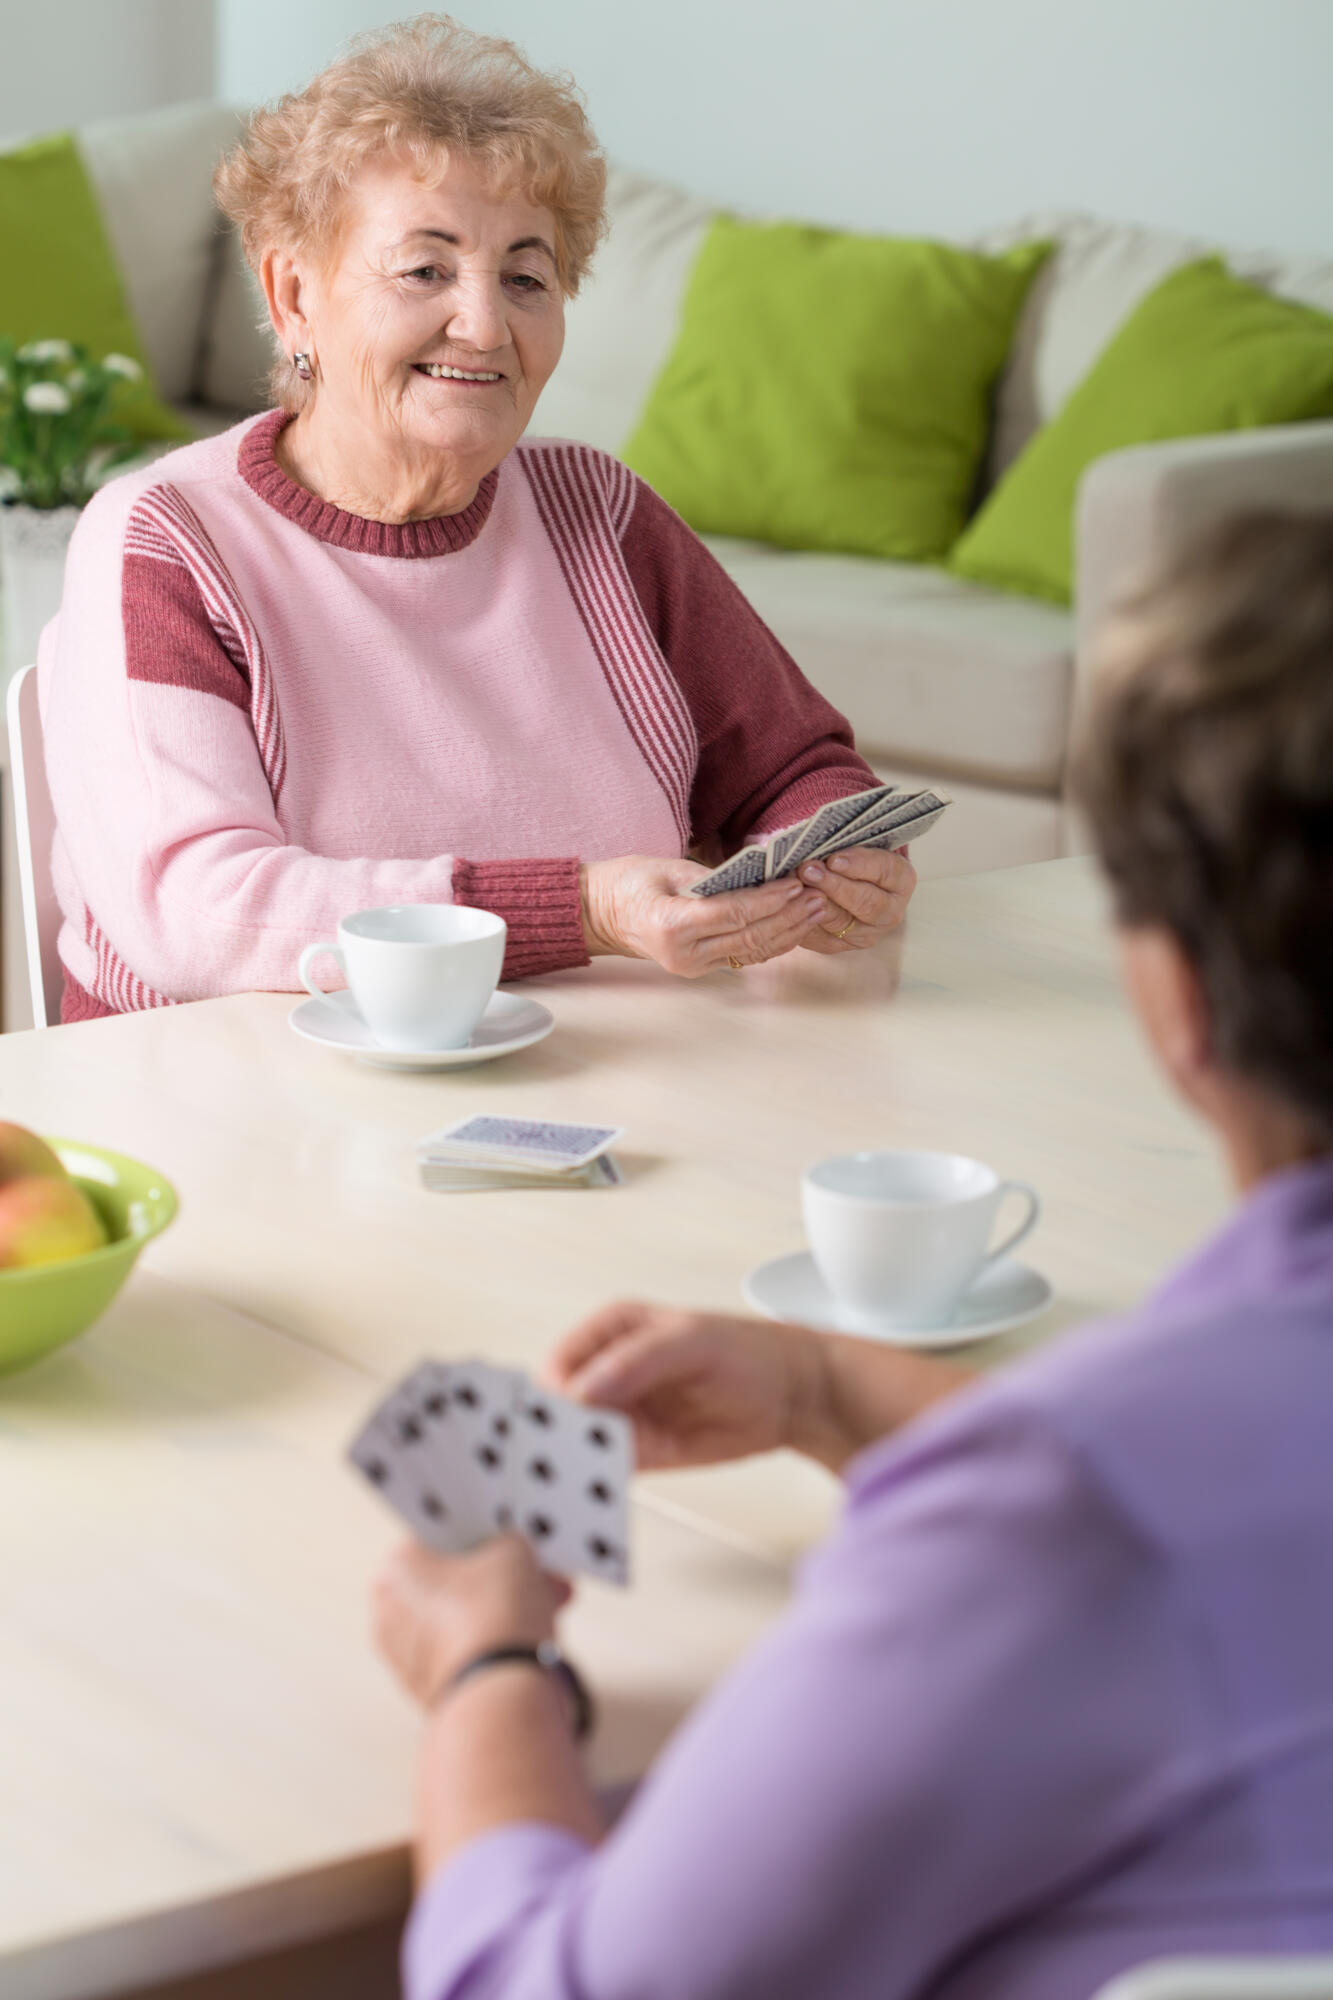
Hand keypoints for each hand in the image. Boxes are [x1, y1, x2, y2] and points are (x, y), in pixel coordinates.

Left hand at [372, 1535, 570, 1708]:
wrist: (500, 1695)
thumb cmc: (493, 1617)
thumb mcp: (512, 1551)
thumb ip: (506, 1543)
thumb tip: (510, 1553)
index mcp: (396, 1567)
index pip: (441, 1536)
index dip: (483, 1535)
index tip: (509, 1538)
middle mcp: (390, 1612)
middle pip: (456, 1580)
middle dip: (502, 1577)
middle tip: (536, 1571)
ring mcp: (407, 1657)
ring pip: (464, 1617)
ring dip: (505, 1608)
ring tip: (549, 1603)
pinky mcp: (430, 1690)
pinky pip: (467, 1651)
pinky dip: (494, 1643)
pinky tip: (533, 1636)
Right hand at [544, 1301, 825, 1468]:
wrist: (792, 1394)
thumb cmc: (749, 1351)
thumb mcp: (692, 1341)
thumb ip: (636, 1361)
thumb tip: (585, 1388)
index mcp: (612, 1331)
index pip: (561, 1364)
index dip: (552, 1394)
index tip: (556, 1423)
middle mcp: (609, 1373)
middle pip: (562, 1408)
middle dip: (556, 1436)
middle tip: (559, 1462)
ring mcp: (623, 1414)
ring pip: (580, 1443)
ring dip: (574, 1465)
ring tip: (574, 1485)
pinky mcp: (641, 1452)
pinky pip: (608, 1470)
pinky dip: (599, 1483)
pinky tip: (597, 1496)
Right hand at [580, 855, 827, 976]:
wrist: (599, 915)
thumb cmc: (627, 883)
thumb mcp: (667, 867)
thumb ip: (713, 877)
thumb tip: (759, 876)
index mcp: (672, 925)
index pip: (734, 913)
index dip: (770, 900)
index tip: (795, 882)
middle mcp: (684, 954)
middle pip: (750, 936)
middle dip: (789, 916)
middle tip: (818, 895)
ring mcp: (693, 966)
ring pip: (752, 951)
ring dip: (788, 931)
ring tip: (816, 910)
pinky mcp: (700, 968)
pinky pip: (743, 956)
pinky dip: (772, 941)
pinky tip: (794, 926)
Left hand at [797, 846, 916, 952]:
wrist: (841, 878)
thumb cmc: (848, 853)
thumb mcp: (853, 842)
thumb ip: (843, 842)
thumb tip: (819, 841)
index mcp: (901, 879)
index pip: (886, 870)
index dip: (860, 864)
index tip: (834, 859)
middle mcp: (890, 911)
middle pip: (866, 902)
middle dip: (835, 886)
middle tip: (809, 870)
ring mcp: (867, 932)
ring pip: (841, 922)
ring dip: (815, 903)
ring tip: (796, 886)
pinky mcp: (840, 945)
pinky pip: (820, 937)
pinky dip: (803, 920)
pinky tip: (790, 905)